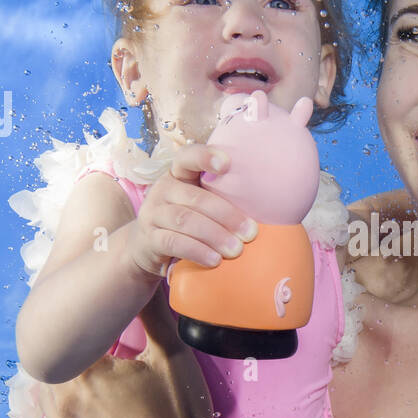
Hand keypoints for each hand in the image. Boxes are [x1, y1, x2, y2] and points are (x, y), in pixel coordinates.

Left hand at [36, 288, 224, 417]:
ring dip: (65, 385)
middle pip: (55, 368)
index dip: (84, 331)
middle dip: (73, 358)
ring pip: (49, 398)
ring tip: (92, 380)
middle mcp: (65, 406)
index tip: (100, 327)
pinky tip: (87, 412)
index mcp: (86, 375)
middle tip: (97, 352)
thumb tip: (148, 278)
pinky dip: (65, 417)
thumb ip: (153, 314)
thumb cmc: (182, 413)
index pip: (69, 339)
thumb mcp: (172, 355)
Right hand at [127, 144, 257, 276]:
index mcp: (178, 175)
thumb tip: (269, 209)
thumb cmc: (187, 223)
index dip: (205, 157)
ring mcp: (153, 213)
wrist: (148, 248)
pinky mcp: (149, 238)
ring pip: (185, 220)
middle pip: (195, 197)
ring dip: (214, 235)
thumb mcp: (199, 205)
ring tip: (236, 250)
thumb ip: (221, 199)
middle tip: (251, 233)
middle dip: (226, 215)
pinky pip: (173, 242)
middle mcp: (163, 189)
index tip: (228, 164)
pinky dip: (196, 251)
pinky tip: (214, 260)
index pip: (187, 157)